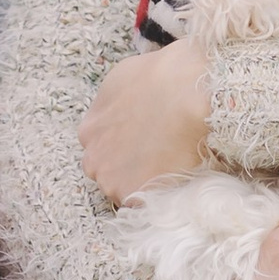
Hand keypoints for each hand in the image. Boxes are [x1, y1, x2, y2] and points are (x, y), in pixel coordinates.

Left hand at [81, 43, 212, 203]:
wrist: (189, 93)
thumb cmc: (164, 77)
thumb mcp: (125, 78)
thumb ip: (116, 103)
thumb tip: (128, 107)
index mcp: (90, 129)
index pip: (102, 148)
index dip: (125, 147)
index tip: (145, 143)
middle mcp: (94, 157)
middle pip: (109, 171)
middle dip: (130, 167)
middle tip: (161, 156)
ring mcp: (111, 180)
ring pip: (126, 190)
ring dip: (145, 183)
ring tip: (174, 166)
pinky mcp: (134, 195)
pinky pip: (146, 202)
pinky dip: (160, 194)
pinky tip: (178, 177)